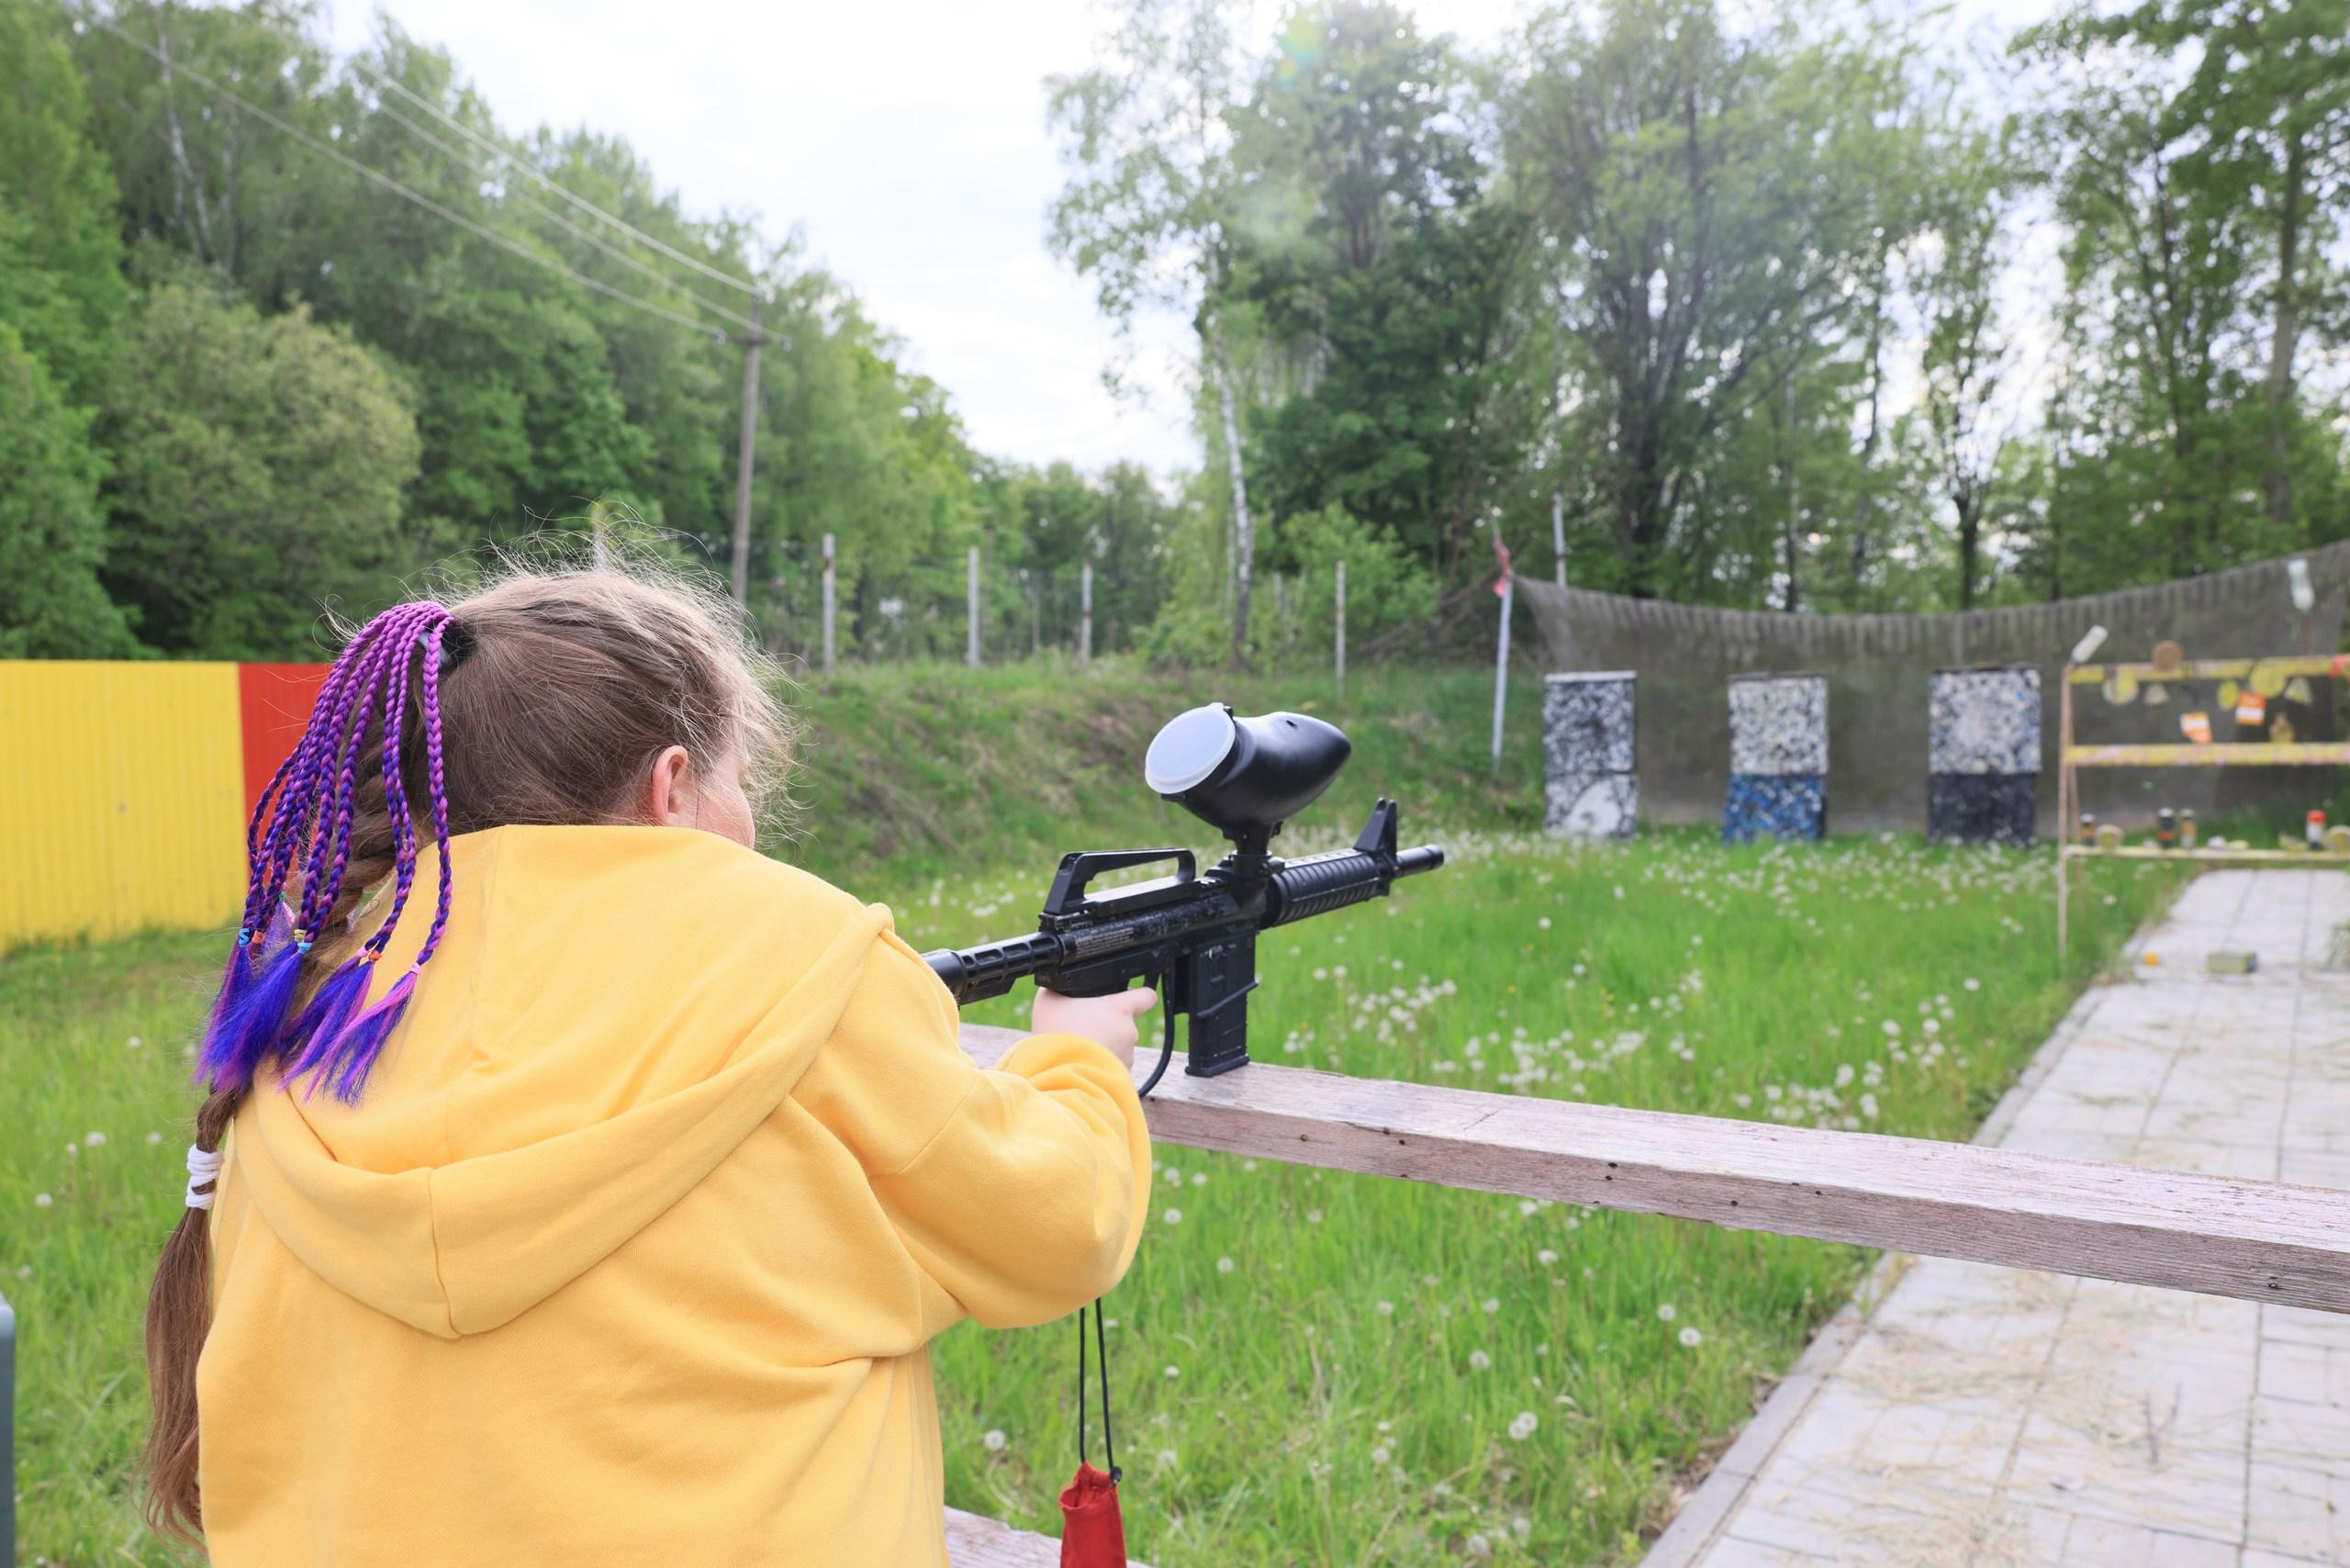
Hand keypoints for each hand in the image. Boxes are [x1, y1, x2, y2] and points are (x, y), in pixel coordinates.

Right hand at [1032, 985, 1157, 1069]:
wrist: (1061, 1073)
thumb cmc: (1058, 1032)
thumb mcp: (1049, 1001)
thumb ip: (1059, 991)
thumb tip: (1055, 989)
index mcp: (1119, 1009)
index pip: (1146, 997)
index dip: (1140, 996)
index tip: (1135, 998)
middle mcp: (1129, 1033)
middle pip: (1121, 1026)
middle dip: (1104, 1029)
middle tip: (1079, 1032)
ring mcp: (1127, 1058)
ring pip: (1116, 1050)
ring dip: (1101, 1050)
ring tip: (1075, 1052)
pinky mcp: (1121, 1079)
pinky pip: (1110, 1071)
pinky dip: (1097, 1069)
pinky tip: (1078, 1067)